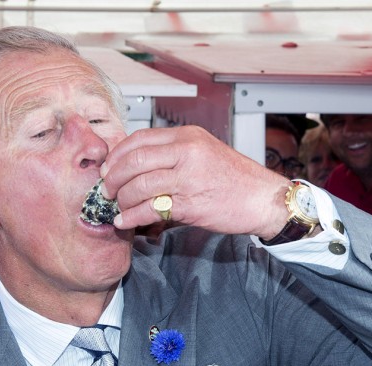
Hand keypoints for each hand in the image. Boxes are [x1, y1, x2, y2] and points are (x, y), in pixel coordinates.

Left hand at [100, 126, 289, 239]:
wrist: (264, 199)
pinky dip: (133, 217)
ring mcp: (188, 178)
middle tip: (106, 190)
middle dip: (113, 177)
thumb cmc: (237, 180)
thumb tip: (140, 169)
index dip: (117, 155)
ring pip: (139, 185)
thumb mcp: (206, 153)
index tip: (108, 168)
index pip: (140, 139)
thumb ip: (176, 155)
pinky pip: (151, 209)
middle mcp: (187, 152)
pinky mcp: (191, 204)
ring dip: (122, 199)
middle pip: (134, 160)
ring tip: (117, 208)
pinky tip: (126, 222)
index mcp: (188, 137)